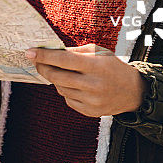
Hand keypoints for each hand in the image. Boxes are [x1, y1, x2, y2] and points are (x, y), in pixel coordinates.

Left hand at [26, 44, 148, 116]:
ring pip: (60, 88)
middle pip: (57, 76)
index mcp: (95, 65)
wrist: (133, 92)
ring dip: (55, 78)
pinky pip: (67, 99)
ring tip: (60, 71)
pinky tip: (73, 84)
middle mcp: (93, 84)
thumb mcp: (98, 52)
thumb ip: (74, 51)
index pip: (63, 59)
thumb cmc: (112, 66)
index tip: (29, 52)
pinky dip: (65, 90)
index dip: (44, 55)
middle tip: (36, 61)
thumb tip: (50, 50)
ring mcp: (91, 100)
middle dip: (42, 67)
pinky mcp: (90, 112)